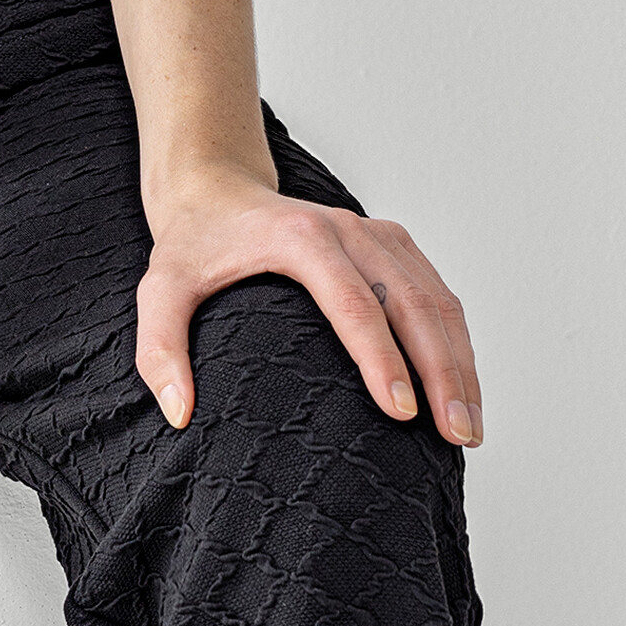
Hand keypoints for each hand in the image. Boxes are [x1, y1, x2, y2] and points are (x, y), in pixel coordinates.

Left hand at [134, 159, 481, 443]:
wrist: (218, 191)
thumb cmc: (192, 246)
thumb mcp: (158, 289)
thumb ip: (159, 348)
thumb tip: (181, 412)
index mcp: (300, 237)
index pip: (353, 302)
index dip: (381, 357)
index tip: (401, 411)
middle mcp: (349, 229)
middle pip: (412, 302)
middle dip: (441, 372)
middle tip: (454, 435)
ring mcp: (377, 234)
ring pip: (437, 299)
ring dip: (460, 363)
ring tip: (467, 428)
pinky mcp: (394, 244)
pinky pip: (438, 293)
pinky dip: (457, 343)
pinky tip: (462, 390)